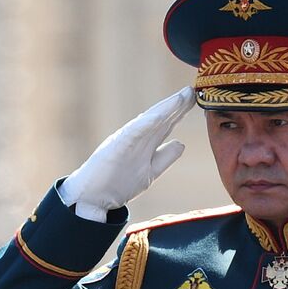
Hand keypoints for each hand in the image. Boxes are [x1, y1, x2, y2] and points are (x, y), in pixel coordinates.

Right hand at [58, 87, 194, 220]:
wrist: (90, 199)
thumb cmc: (116, 184)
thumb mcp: (149, 172)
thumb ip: (164, 157)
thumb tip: (182, 143)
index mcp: (143, 143)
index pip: (165, 124)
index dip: (180, 111)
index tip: (196, 98)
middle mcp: (135, 138)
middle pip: (161, 118)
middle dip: (178, 104)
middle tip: (194, 89)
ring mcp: (125, 141)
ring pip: (149, 121)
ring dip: (166, 108)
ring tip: (182, 95)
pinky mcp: (115, 148)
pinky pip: (133, 133)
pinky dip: (146, 123)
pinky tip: (160, 114)